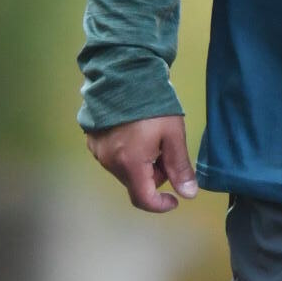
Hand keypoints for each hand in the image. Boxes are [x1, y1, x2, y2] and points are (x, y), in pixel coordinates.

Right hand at [84, 114, 198, 213]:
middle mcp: (110, 162)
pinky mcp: (93, 141)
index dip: (161, 205)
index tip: (174, 199)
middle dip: (154, 176)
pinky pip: (113, 158)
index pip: (144, 199)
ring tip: (150, 139)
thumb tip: (188, 194)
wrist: (123, 75)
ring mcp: (98, 152)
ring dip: (140, 165)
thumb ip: (180, 167)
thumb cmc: (152, 105)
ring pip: (125, 171)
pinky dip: (127, 155)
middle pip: (136, 184)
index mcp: (131, 164)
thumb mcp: (173, 135)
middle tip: (166, 152)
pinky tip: (135, 134)